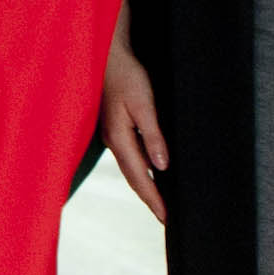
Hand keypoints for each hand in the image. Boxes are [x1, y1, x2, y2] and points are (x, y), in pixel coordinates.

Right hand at [101, 32, 171, 222]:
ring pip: (130, 169)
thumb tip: (161, 167)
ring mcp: (112, 135)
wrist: (108, 56)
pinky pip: (129, 156)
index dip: (153, 199)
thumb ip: (152, 136)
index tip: (166, 217)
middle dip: (149, 199)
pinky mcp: (115, 127)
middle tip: (165, 218)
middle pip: (132, 178)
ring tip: (158, 201)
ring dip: (143, 187)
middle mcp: (114, 141)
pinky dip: (139, 171)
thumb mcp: (144, 104)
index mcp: (120, 138)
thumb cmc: (127, 76)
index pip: (139, 177)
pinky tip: (148, 172)